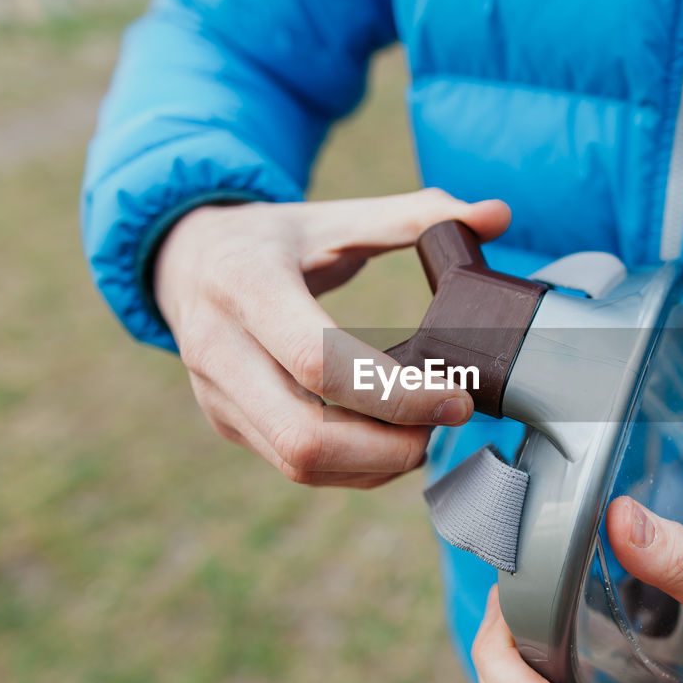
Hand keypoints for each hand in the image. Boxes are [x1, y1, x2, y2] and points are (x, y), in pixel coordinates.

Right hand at [154, 189, 510, 486]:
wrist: (185, 258)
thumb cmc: (271, 238)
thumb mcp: (333, 216)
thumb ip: (416, 216)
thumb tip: (498, 214)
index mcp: (246, 285)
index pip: (319, 363)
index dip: (394, 394)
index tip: (457, 396)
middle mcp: (220, 349)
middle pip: (305, 438)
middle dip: (389, 447)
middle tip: (447, 421)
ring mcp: (217, 395)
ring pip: (299, 464)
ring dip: (376, 464)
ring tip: (428, 432)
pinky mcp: (227, 422)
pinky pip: (294, 466)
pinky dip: (354, 468)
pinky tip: (394, 443)